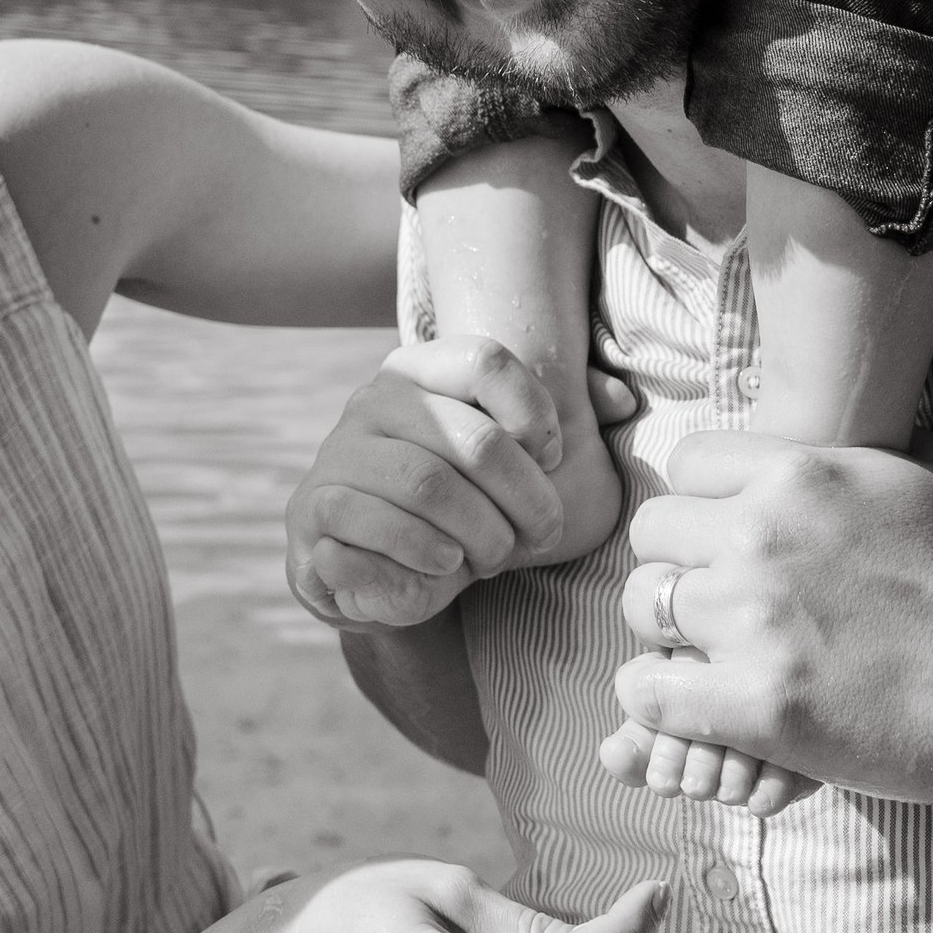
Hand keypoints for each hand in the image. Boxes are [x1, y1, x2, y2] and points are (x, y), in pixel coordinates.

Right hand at [286, 341, 633, 629]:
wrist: (370, 567)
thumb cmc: (453, 506)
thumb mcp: (504, 463)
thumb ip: (560, 420)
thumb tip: (621, 400)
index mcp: (418, 370)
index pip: (487, 361)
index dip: (535, 416)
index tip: (552, 462)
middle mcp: (372, 401)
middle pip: (474, 441)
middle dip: (525, 503)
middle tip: (538, 538)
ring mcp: (336, 454)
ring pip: (427, 488)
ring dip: (478, 538)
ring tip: (490, 558)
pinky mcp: (311, 512)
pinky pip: (371, 532)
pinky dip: (421, 561)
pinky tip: (441, 571)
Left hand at [608, 431, 932, 807]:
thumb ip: (878, 438)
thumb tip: (876, 403)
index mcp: (797, 472)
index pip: (684, 466)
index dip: (701, 507)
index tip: (726, 542)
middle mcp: (762, 534)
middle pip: (652, 533)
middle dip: (679, 566)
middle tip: (718, 605)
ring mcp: (752, 619)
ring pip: (642, 607)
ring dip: (669, 634)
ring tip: (712, 658)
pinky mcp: (754, 704)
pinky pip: (648, 691)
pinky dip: (659, 702)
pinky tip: (696, 708)